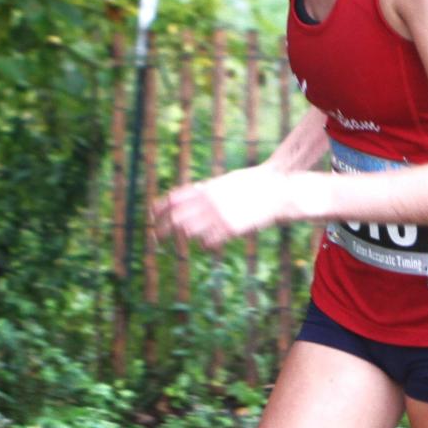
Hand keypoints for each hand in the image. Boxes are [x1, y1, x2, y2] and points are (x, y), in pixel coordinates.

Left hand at [153, 165, 290, 249]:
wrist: (275, 190)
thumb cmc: (251, 184)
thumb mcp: (225, 181)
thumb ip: (207, 190)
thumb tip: (193, 193)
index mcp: (205, 188)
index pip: (172, 199)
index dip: (158, 209)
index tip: (151, 217)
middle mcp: (208, 202)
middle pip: (175, 219)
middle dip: (162, 230)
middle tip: (155, 239)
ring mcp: (219, 216)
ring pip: (189, 232)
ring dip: (183, 238)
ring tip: (180, 243)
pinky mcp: (231, 229)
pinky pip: (208, 243)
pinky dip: (205, 245)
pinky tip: (208, 243)